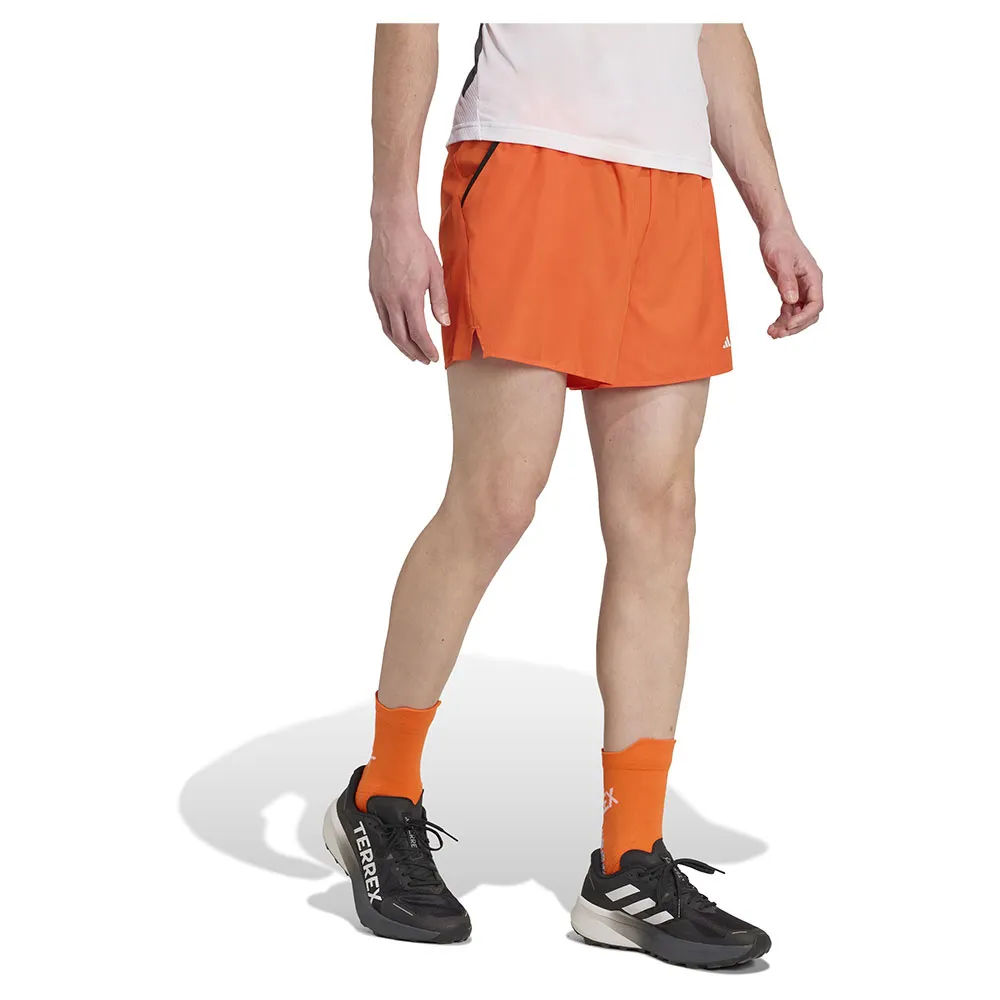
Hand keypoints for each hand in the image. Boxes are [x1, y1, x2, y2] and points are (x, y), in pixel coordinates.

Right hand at [369, 213, 449, 363]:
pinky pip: (381, 316)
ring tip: (411, 352)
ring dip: (400, 345)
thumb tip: (444, 323)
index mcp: (409, 297)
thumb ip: (439, 301)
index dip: (426, 349)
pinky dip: (390, 330)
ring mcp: (380, 295)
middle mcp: (391, 299)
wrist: (392, 225)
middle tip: (424, 360)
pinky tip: (398, 333)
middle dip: (413, 352)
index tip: (433, 357)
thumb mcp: (435, 273)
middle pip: (401, 337)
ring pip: (388, 330)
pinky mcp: (374, 289)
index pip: (418, 333)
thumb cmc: (416, 245)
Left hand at [759, 227, 823, 337]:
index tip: (789, 325)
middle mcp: (810, 285)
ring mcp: (800, 289)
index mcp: (813, 277)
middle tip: (779, 334)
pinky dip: (781, 320)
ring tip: (771, 334)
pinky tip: (771, 327)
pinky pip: (789, 310)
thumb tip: (791, 300)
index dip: (804, 317)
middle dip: (796, 326)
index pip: (816, 304)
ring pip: (798, 315)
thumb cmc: (779, 241)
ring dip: (787, 326)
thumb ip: (786, 280)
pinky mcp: (790, 290)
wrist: (774, 232)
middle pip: (809, 314)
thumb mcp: (781, 259)